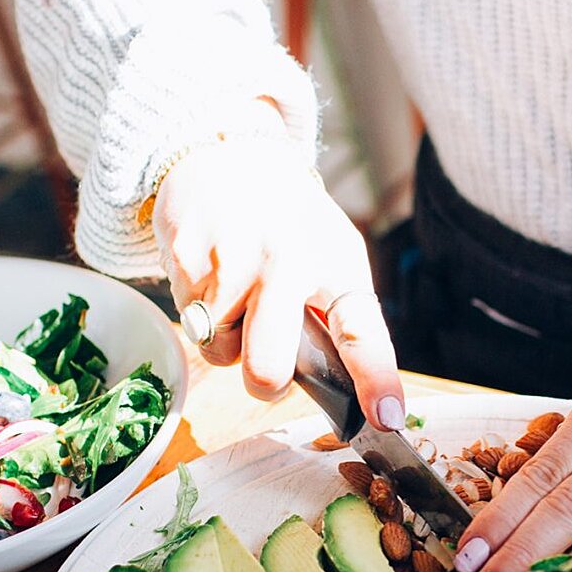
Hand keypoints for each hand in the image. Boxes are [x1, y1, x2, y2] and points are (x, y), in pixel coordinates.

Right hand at [152, 120, 405, 429]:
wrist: (225, 153)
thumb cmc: (287, 224)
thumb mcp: (330, 255)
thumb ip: (336, 316)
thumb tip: (342, 392)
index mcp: (334, 266)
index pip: (362, 333)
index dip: (376, 379)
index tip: (387, 418)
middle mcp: (287, 263)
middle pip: (267, 368)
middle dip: (264, 382)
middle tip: (268, 362)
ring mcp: (232, 260)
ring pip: (221, 353)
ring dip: (228, 339)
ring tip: (239, 293)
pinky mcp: (185, 258)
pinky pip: (191, 324)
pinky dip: (202, 312)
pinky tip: (213, 275)